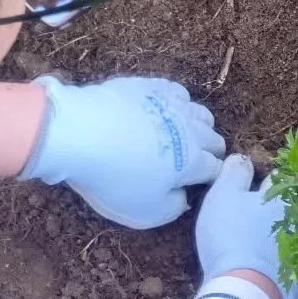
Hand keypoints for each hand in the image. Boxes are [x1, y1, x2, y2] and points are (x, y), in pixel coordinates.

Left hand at [23, 77, 225, 228]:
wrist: (82, 133)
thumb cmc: (114, 178)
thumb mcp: (145, 212)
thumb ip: (173, 208)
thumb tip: (183, 197)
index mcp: (193, 162)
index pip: (215, 169)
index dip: (211, 177)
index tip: (202, 182)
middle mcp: (191, 130)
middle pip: (214, 139)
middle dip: (211, 150)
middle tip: (197, 159)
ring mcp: (172, 104)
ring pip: (201, 113)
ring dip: (199, 125)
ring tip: (186, 133)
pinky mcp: (151, 86)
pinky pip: (176, 92)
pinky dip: (178, 102)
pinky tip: (164, 110)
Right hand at [196, 155, 297, 298]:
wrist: (248, 290)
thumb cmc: (232, 236)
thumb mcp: (222, 197)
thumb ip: (233, 173)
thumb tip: (242, 158)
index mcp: (284, 197)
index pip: (280, 178)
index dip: (269, 180)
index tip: (263, 184)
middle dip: (288, 209)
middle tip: (270, 217)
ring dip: (296, 239)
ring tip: (280, 247)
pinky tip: (286, 276)